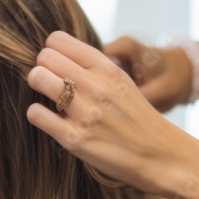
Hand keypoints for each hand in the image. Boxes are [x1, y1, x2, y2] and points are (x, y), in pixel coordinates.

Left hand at [26, 31, 198, 198]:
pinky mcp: (75, 139)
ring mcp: (85, 113)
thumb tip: (59, 57)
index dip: (51, 51)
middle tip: (49, 83)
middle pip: (44, 57)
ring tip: (49, 99)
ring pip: (37, 78)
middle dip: (42, 68)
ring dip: (37, 87)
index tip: (56, 65)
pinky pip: (35, 114)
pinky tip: (50, 120)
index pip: (58, 40)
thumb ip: (94, 70)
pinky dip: (37, 115)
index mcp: (108, 69)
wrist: (163, 157)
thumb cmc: (140, 121)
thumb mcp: (123, 84)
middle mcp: (96, 86)